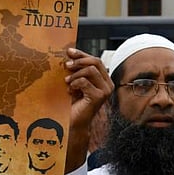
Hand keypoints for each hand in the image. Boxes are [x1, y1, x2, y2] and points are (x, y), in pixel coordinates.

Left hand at [63, 48, 112, 170]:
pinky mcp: (99, 97)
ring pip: (91, 70)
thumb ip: (76, 70)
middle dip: (79, 61)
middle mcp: (107, 84)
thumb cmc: (73, 104)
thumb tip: (69, 53)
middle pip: (96, 61)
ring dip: (75, 74)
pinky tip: (70, 91)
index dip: (82, 54)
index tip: (69, 51)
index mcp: (103, 79)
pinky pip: (85, 81)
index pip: (95, 60)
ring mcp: (105, 90)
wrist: (72, 123)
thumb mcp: (74, 82)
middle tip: (66, 65)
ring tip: (66, 82)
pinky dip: (75, 84)